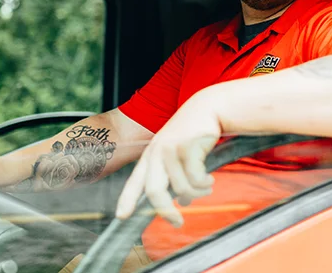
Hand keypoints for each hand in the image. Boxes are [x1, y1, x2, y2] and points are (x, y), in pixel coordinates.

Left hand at [115, 95, 220, 226]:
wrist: (209, 107)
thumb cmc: (194, 133)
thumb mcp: (179, 154)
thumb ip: (176, 178)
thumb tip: (182, 202)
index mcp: (151, 155)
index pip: (135, 181)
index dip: (127, 199)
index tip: (122, 216)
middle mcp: (157, 152)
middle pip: (154, 190)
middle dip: (165, 211)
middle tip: (177, 222)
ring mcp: (171, 148)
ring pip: (181, 187)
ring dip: (197, 192)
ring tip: (207, 186)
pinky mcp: (187, 146)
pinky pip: (195, 178)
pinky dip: (204, 184)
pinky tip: (210, 179)